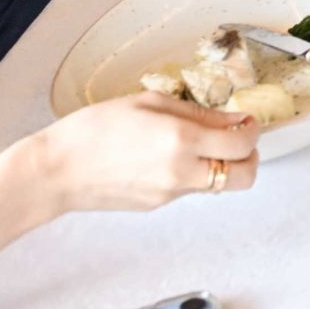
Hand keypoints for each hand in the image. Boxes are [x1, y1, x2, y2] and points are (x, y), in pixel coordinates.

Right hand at [27, 93, 260, 212]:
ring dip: (222, 166)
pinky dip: (192, 172)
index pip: (242, 145)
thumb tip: (233, 120)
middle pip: (244, 178)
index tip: (247, 120)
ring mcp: (170, 194)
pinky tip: (167, 156)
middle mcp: (181, 172)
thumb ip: (197, 113)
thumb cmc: (94, 129)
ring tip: (199, 144)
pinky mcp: (158, 205)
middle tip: (238, 139)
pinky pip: (190, 189)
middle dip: (250, 158)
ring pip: (218, 185)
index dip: (253, 131)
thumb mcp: (148, 103)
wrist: (56, 170)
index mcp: (181, 140)